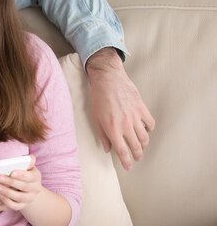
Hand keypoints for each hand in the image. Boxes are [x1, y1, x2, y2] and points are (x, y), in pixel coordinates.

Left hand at [0, 155, 40, 210]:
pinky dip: (7, 201)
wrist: (27, 188)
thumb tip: (29, 157)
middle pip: (24, 187)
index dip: (22, 175)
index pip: (30, 176)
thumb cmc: (23, 173)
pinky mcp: (22, 206)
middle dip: (11, 182)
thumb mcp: (26, 166)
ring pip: (19, 198)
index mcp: (36, 177)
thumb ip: (26, 161)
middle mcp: (35, 189)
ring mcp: (29, 199)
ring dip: (7, 192)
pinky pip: (15, 206)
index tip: (12, 172)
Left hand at [86, 47, 155, 169]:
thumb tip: (108, 149)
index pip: (122, 151)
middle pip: (136, 147)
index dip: (127, 162)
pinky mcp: (142, 108)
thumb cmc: (98, 98)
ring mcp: (135, 116)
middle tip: (136, 158)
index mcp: (112, 128)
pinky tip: (145, 130)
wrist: (108, 79)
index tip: (128, 167)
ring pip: (145, 137)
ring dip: (144, 145)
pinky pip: (150, 123)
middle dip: (137, 155)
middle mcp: (125, 124)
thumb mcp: (95, 117)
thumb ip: (102, 135)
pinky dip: (149, 129)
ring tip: (141, 146)